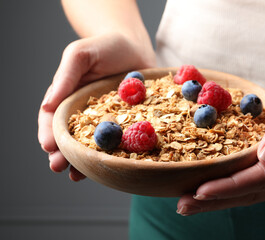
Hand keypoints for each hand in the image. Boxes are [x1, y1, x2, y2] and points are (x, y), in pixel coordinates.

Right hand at [38, 32, 154, 180]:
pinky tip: (106, 167)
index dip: (49, 133)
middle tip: (58, 166)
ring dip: (82, 161)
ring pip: (90, 145)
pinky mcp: (125, 124)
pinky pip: (116, 143)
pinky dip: (109, 156)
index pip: (53, 119)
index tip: (48, 146)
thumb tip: (47, 104)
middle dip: (61, 154)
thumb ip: (66, 77)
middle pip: (69, 137)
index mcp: (68, 98)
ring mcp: (105, 121)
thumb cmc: (106, 47)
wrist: (136, 47)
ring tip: (76, 175)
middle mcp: (84, 113)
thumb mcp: (81, 55)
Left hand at [177, 68, 264, 215]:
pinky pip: (254, 184)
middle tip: (183, 206)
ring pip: (251, 193)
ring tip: (189, 205)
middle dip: (216, 200)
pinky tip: (211, 192)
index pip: (262, 177)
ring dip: (220, 200)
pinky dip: (231, 190)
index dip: (230, 186)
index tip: (200, 191)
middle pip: (253, 192)